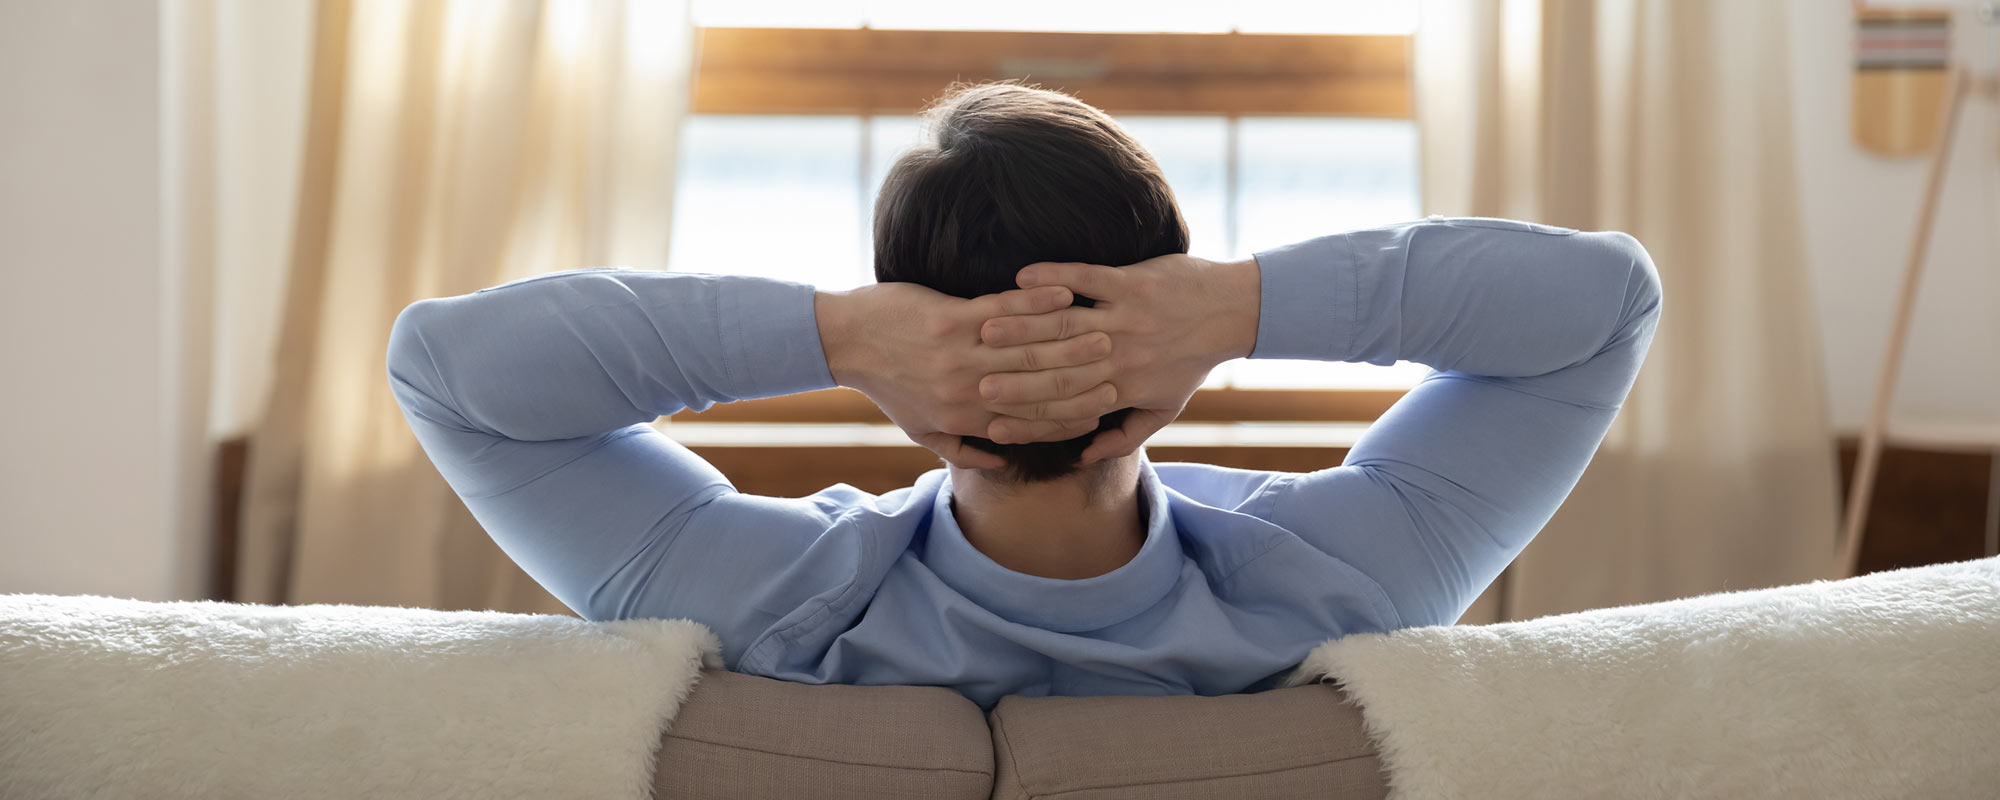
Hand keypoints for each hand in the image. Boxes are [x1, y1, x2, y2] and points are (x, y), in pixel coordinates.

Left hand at [817, 282, 1123, 468]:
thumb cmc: (887, 384)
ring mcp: (959, 355)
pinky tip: (1064, 291)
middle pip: (1039, 388)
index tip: (1103, 406)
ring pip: (1028, 350)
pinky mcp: (950, 319)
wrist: (847, 341)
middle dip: (1083, 377)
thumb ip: (964, 451)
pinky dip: (1037, 302)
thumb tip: (1004, 465)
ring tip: (1104, 327)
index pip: (1031, 424)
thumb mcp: (922, 430)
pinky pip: (1004, 311)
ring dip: (1070, 337)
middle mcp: (967, 392)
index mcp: (965, 419)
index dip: (1071, 417)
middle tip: (1118, 364)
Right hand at [977, 254, 1260, 462]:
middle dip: (1012, 375)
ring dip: (1023, 326)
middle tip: (971, 377)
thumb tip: (1082, 456)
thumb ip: (1124, 436)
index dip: (1027, 418)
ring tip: (985, 329)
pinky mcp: (1132, 282)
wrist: (1233, 312)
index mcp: (1125, 390)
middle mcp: (1123, 357)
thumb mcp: (1164, 408)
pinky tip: (1021, 276)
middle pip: (1057, 370)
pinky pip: (1086, 279)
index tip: (989, 421)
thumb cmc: (1192, 362)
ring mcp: (1127, 317)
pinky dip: (1053, 277)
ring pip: (1066, 327)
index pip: (1066, 409)